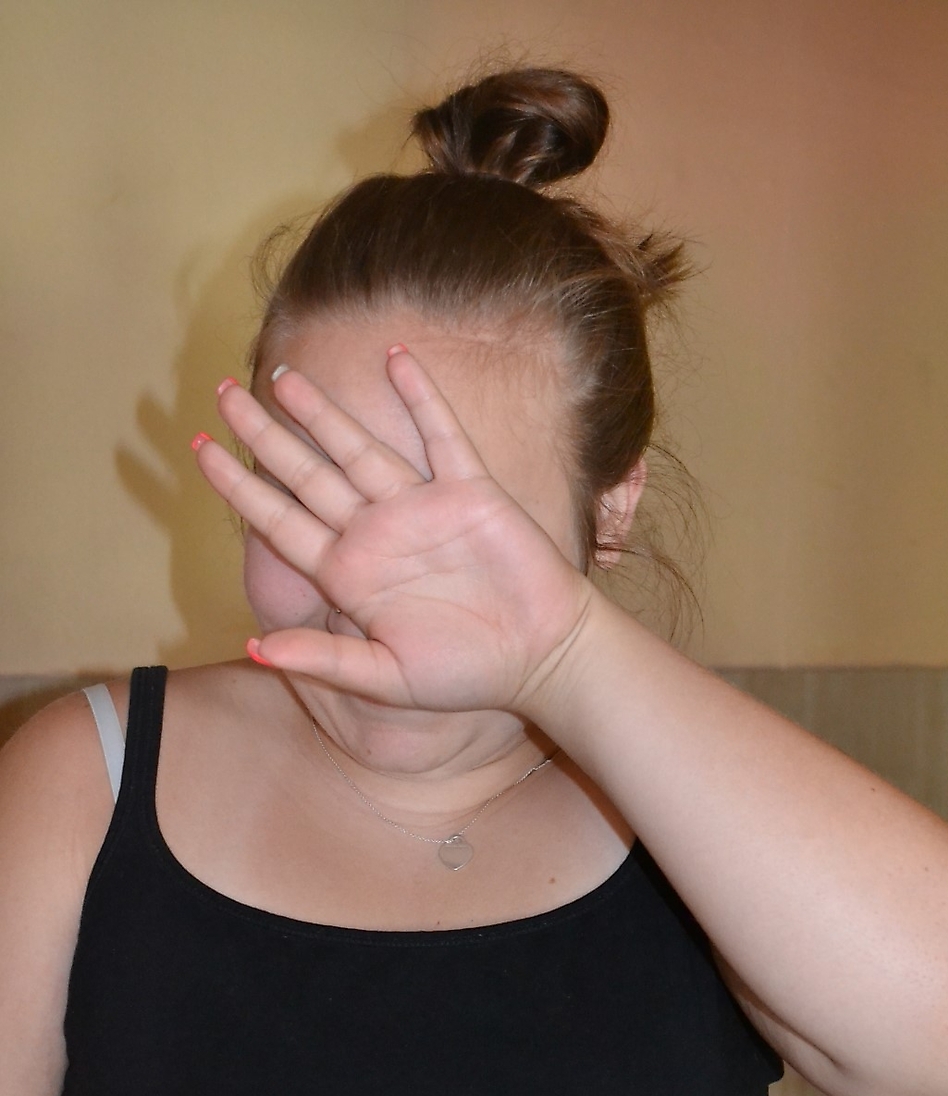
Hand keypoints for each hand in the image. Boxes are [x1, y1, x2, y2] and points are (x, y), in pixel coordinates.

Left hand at [193, 349, 594, 713]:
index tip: (199, 451)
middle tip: (221, 393)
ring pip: (359, 447)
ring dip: (322, 412)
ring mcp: (421, 508)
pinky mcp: (471, 491)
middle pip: (307, 473)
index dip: (239, 487)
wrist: (541, 657)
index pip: (280, 520)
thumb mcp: (386, 679)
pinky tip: (396, 357)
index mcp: (350, 574)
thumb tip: (254, 651)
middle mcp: (376, 532)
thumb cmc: (464, 676)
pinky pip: (441, 435)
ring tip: (282, 374)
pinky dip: (421, 396)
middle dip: (263, 434)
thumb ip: (324, 661)